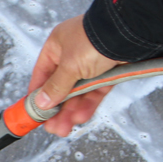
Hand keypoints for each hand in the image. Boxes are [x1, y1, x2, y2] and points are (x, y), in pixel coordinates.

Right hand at [28, 15, 121, 136]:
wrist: (128, 33)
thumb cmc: (96, 38)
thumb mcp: (69, 65)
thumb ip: (55, 86)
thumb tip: (42, 101)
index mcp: (57, 46)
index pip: (42, 75)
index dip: (38, 95)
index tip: (34, 112)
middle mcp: (72, 54)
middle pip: (61, 88)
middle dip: (57, 109)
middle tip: (52, 126)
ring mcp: (90, 64)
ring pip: (78, 93)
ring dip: (71, 111)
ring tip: (65, 127)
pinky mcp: (107, 72)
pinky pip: (94, 92)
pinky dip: (87, 104)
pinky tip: (80, 116)